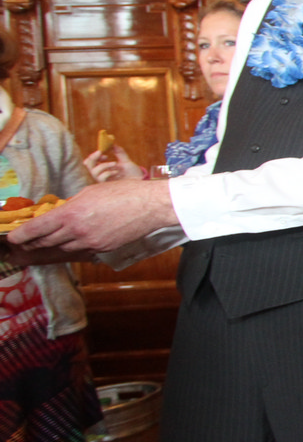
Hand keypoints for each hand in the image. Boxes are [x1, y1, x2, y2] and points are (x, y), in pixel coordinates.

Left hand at [7, 179, 176, 254]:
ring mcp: (90, 242)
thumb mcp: (91, 192)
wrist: (150, 206)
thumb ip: (72, 204)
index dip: (22, 234)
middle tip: (26, 241)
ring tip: (52, 238)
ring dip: (56, 243)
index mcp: (71, 213)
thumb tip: (61, 212)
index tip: (13, 237)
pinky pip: (82, 249)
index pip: (38, 228)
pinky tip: (77, 239)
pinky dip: (76, 244)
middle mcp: (77, 231)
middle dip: (34, 241)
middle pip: (47, 241)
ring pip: (64, 247)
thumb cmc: (124, 192)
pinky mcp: (103, 248)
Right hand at [83, 146, 144, 182]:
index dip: (94, 155)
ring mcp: (104, 179)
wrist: (139, 179)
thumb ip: (119, 152)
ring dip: (103, 165)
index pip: (90, 161)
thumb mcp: (125, 160)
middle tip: (101, 152)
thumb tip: (113, 144)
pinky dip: (108, 172)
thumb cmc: (132, 171)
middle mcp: (101, 173)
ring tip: (115, 163)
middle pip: (88, 165)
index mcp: (103, 167)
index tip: (102, 152)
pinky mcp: (108, 185)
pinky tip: (117, 171)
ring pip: (94, 172)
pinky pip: (101, 178)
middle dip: (93, 158)